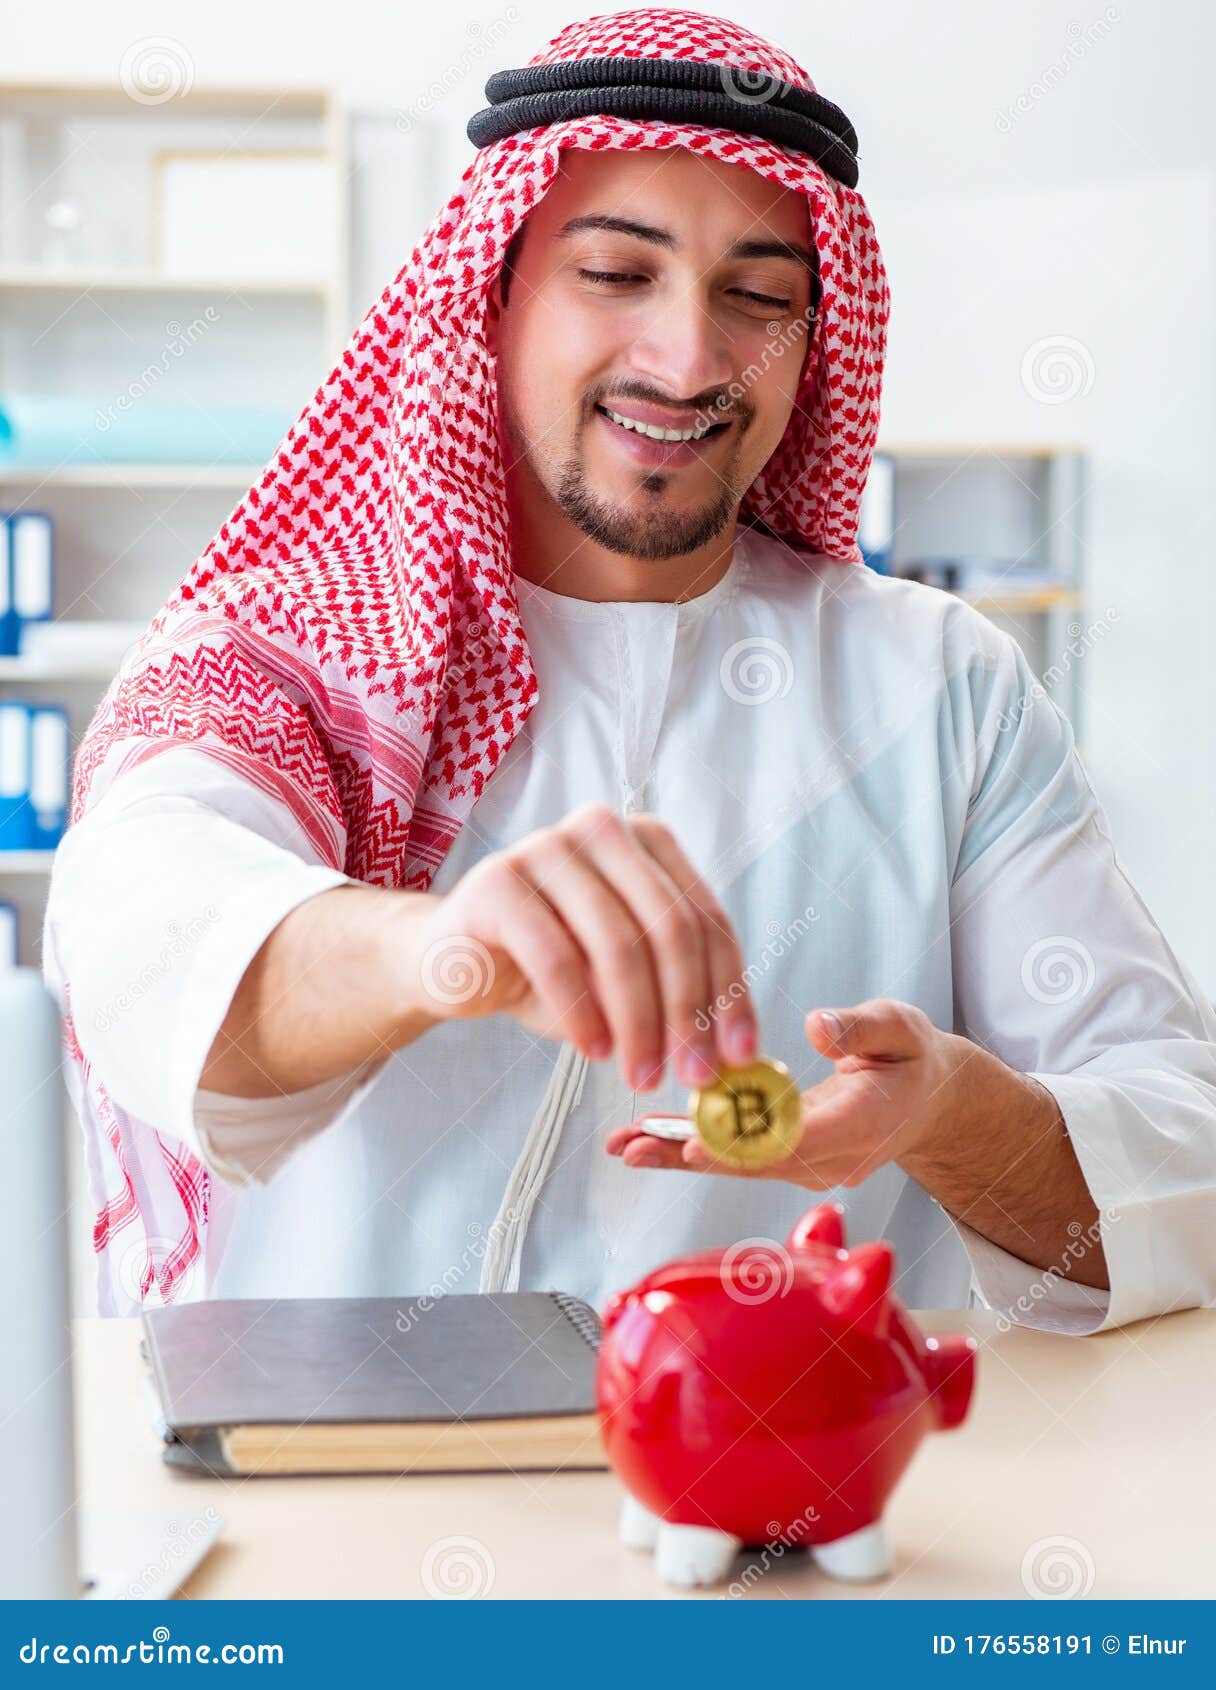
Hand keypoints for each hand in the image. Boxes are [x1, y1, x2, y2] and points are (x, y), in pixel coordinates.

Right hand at [394, 801, 757, 1091]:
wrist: (455, 961)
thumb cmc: (550, 969)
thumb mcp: (624, 980)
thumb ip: (676, 995)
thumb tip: (734, 1054)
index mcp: (647, 841)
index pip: (707, 919)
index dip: (730, 992)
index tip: (738, 1057)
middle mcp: (601, 829)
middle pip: (670, 927)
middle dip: (688, 1011)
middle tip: (692, 1074)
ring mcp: (546, 847)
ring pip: (617, 943)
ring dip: (638, 1021)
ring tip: (641, 1073)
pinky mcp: (497, 881)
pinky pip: (556, 956)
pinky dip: (582, 1012)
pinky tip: (594, 1050)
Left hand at [607, 998, 974, 1183]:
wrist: (929, 1101)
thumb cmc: (913, 1060)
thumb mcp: (902, 1028)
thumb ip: (863, 1027)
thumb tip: (819, 1027)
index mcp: (864, 1125)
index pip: (798, 1143)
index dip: (744, 1147)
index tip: (699, 1145)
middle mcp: (832, 1157)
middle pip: (752, 1162)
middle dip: (690, 1155)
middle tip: (634, 1148)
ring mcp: (808, 1163)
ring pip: (736, 1163)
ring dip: (678, 1154)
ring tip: (624, 1145)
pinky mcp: (788, 1155)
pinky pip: (736, 1154)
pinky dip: (692, 1146)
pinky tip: (649, 1140)